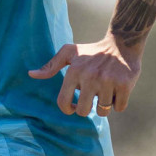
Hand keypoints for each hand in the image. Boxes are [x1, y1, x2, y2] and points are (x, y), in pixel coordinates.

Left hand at [28, 32, 142, 115]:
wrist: (122, 44)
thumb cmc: (92, 51)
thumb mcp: (70, 52)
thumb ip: (51, 65)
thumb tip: (31, 74)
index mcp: (74, 71)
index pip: (63, 102)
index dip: (68, 109)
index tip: (74, 107)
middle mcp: (90, 77)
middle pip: (83, 111)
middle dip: (87, 108)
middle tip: (92, 98)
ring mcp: (108, 81)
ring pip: (103, 111)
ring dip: (105, 105)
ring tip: (106, 91)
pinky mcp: (125, 84)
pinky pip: (119, 107)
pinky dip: (118, 103)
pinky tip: (117, 90)